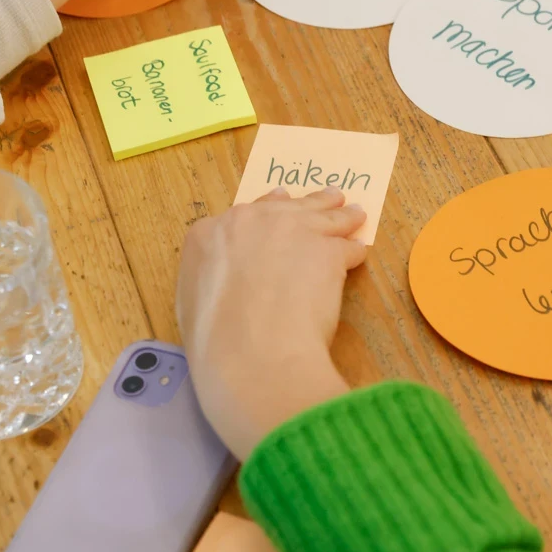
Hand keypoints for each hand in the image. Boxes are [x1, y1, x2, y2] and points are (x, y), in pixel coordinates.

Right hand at [177, 188, 367, 458]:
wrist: (251, 353)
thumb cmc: (214, 342)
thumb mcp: (192, 303)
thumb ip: (212, 279)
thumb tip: (228, 282)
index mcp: (207, 236)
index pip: (242, 216)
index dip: (265, 215)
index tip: (277, 211)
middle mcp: (249, 221)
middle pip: (285, 208)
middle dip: (306, 206)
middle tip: (325, 199)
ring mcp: (291, 230)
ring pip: (322, 215)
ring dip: (339, 215)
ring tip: (352, 214)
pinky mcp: (327, 249)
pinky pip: (345, 246)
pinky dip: (353, 251)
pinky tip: (358, 253)